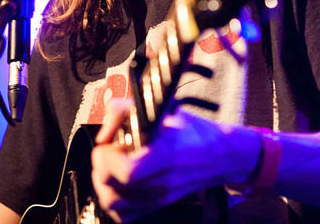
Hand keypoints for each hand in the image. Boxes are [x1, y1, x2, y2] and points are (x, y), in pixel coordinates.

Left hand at [90, 99, 260, 222]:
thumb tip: (104, 133)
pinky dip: (115, 198)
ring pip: (113, 204)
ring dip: (104, 183)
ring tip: (112, 165)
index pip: (128, 171)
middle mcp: (162, 182)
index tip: (109, 143)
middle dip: (101, 166)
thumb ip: (125, 111)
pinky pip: (123, 214)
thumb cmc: (191, 131)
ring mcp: (159, 198)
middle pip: (113, 190)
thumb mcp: (161, 107)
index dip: (109, 158)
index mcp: (166, 155)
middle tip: (109, 150)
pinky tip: (120, 181)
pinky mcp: (156, 206)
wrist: (218, 155)